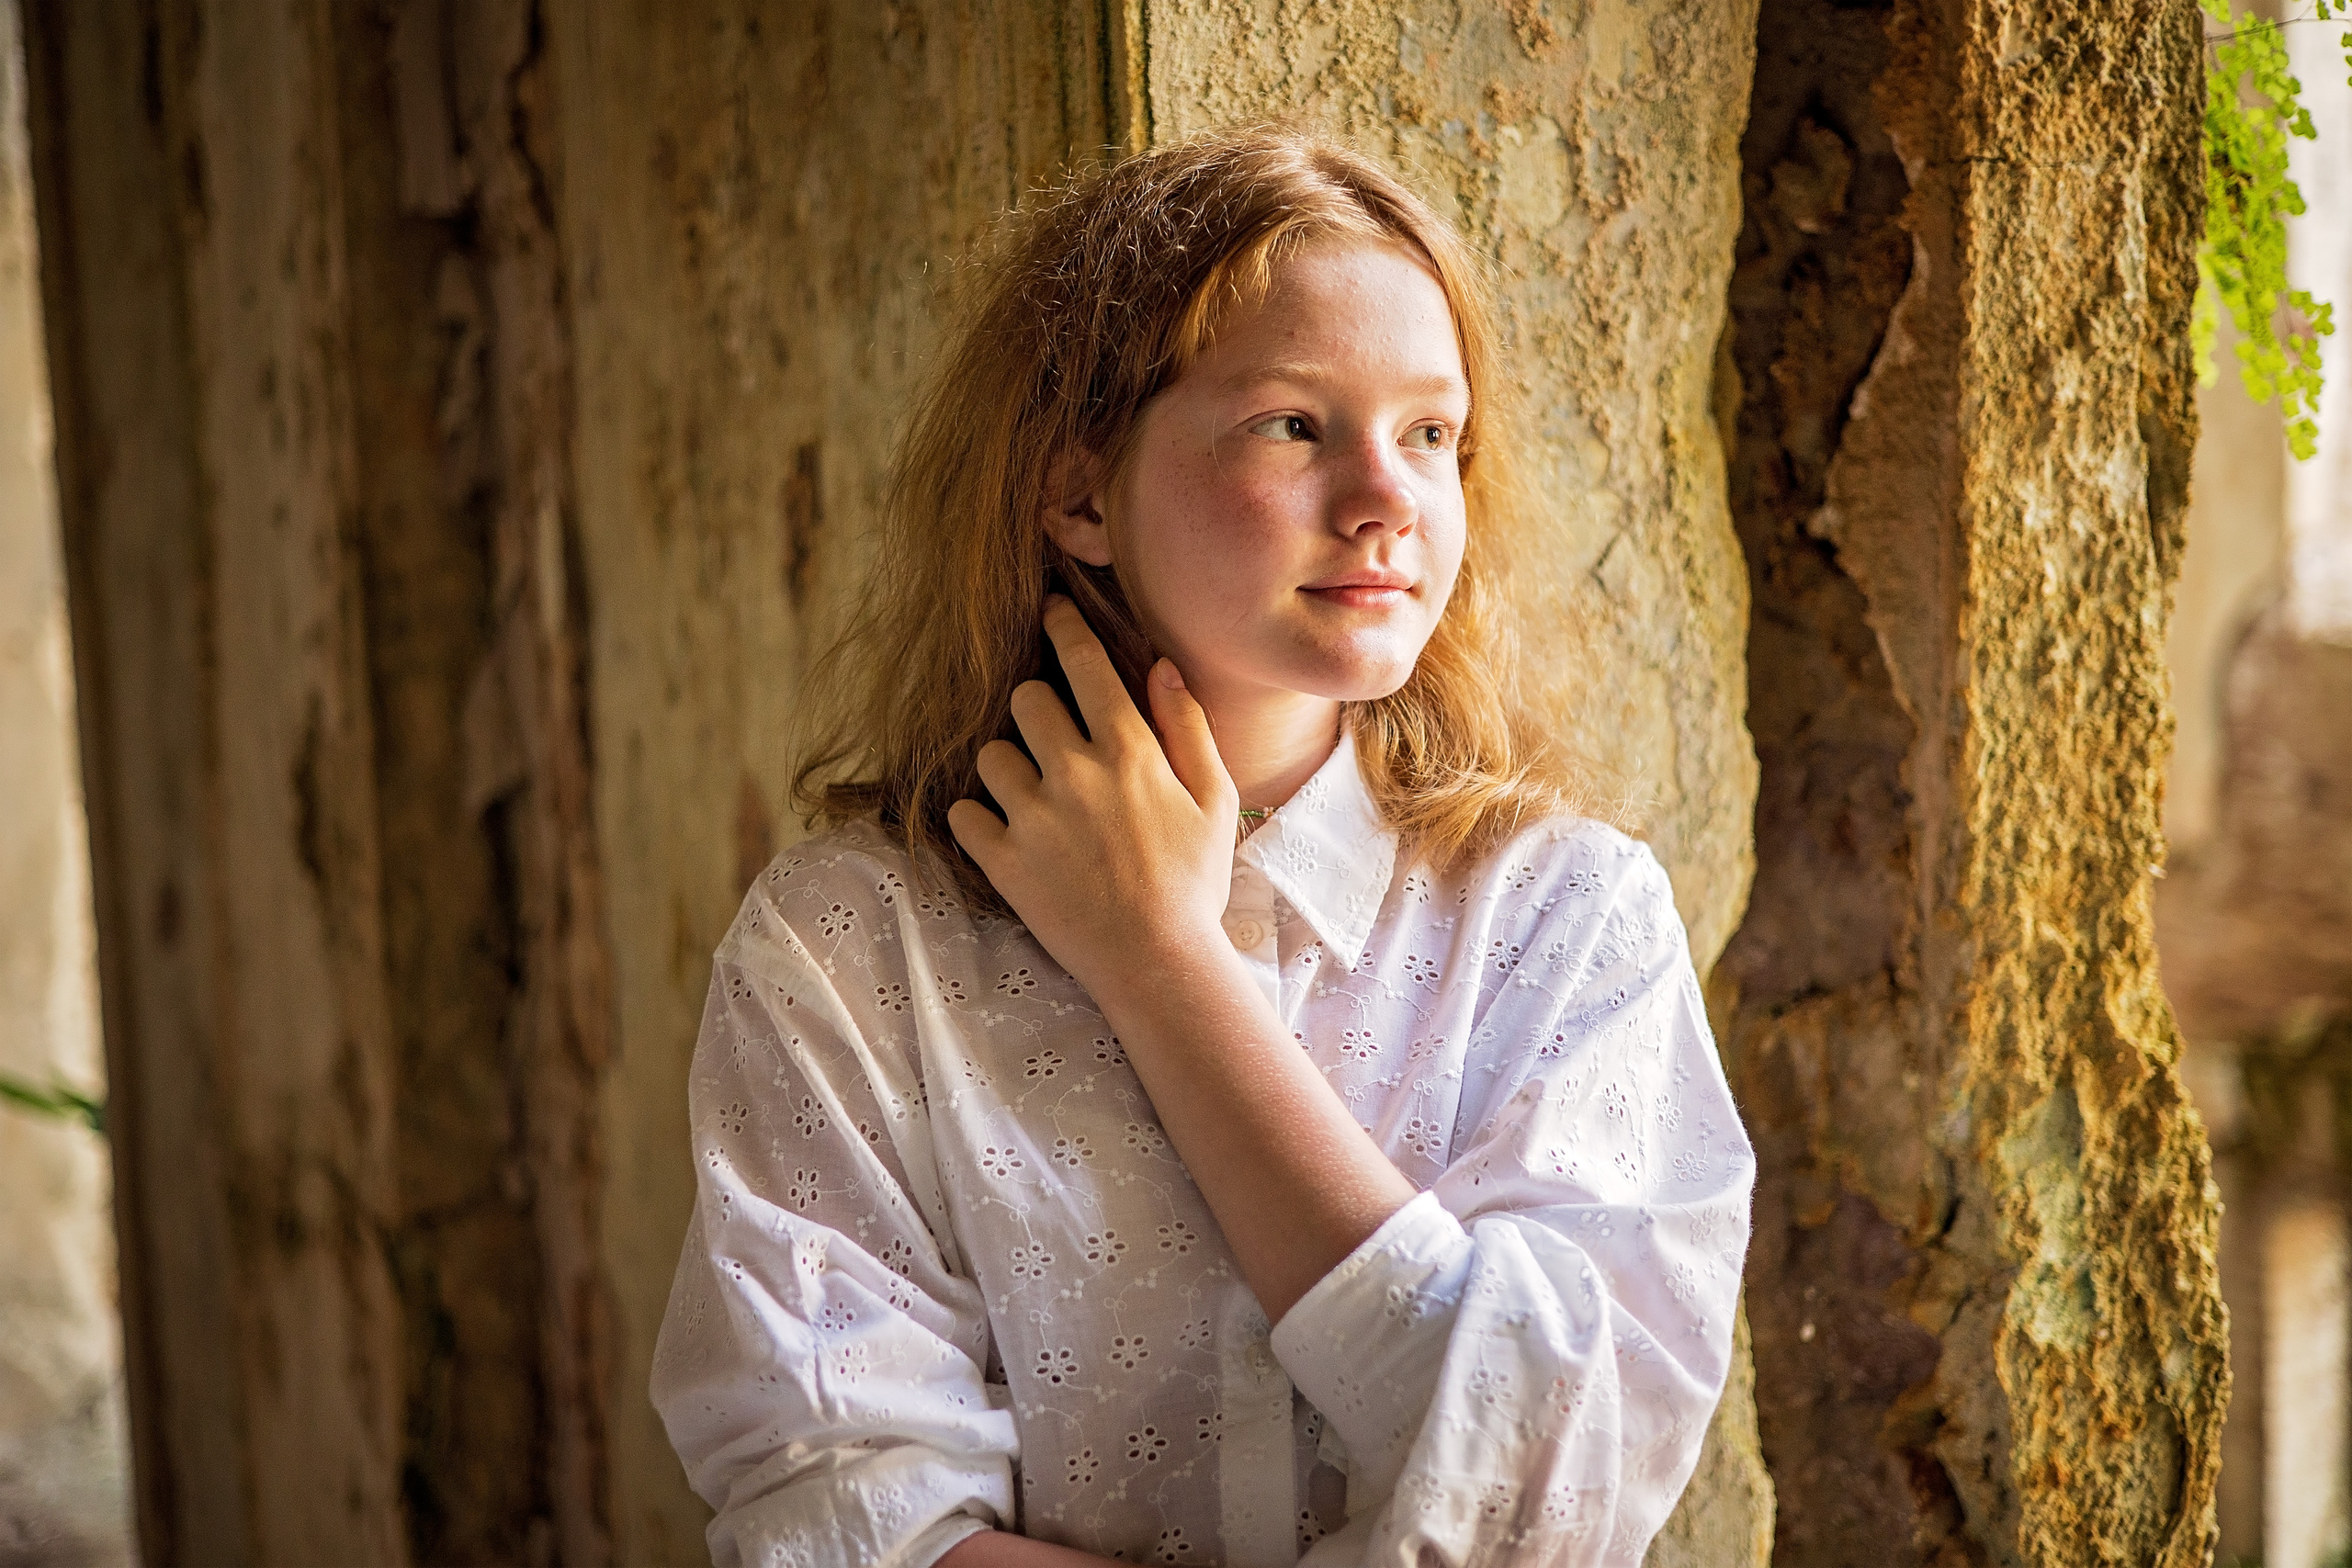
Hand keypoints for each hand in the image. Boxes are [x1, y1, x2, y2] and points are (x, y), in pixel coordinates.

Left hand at [947, 597, 1236, 1006]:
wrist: (1158, 964)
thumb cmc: (1194, 882)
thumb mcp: (1213, 799)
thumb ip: (1186, 726)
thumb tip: (1160, 665)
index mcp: (1128, 753)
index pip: (1083, 665)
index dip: (1063, 628)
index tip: (1050, 610)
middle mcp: (1074, 774)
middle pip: (1024, 700)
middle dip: (1035, 710)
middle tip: (1053, 740)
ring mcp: (1032, 818)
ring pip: (990, 755)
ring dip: (1007, 766)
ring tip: (1034, 796)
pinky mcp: (1002, 861)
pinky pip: (964, 815)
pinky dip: (979, 819)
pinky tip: (1008, 832)